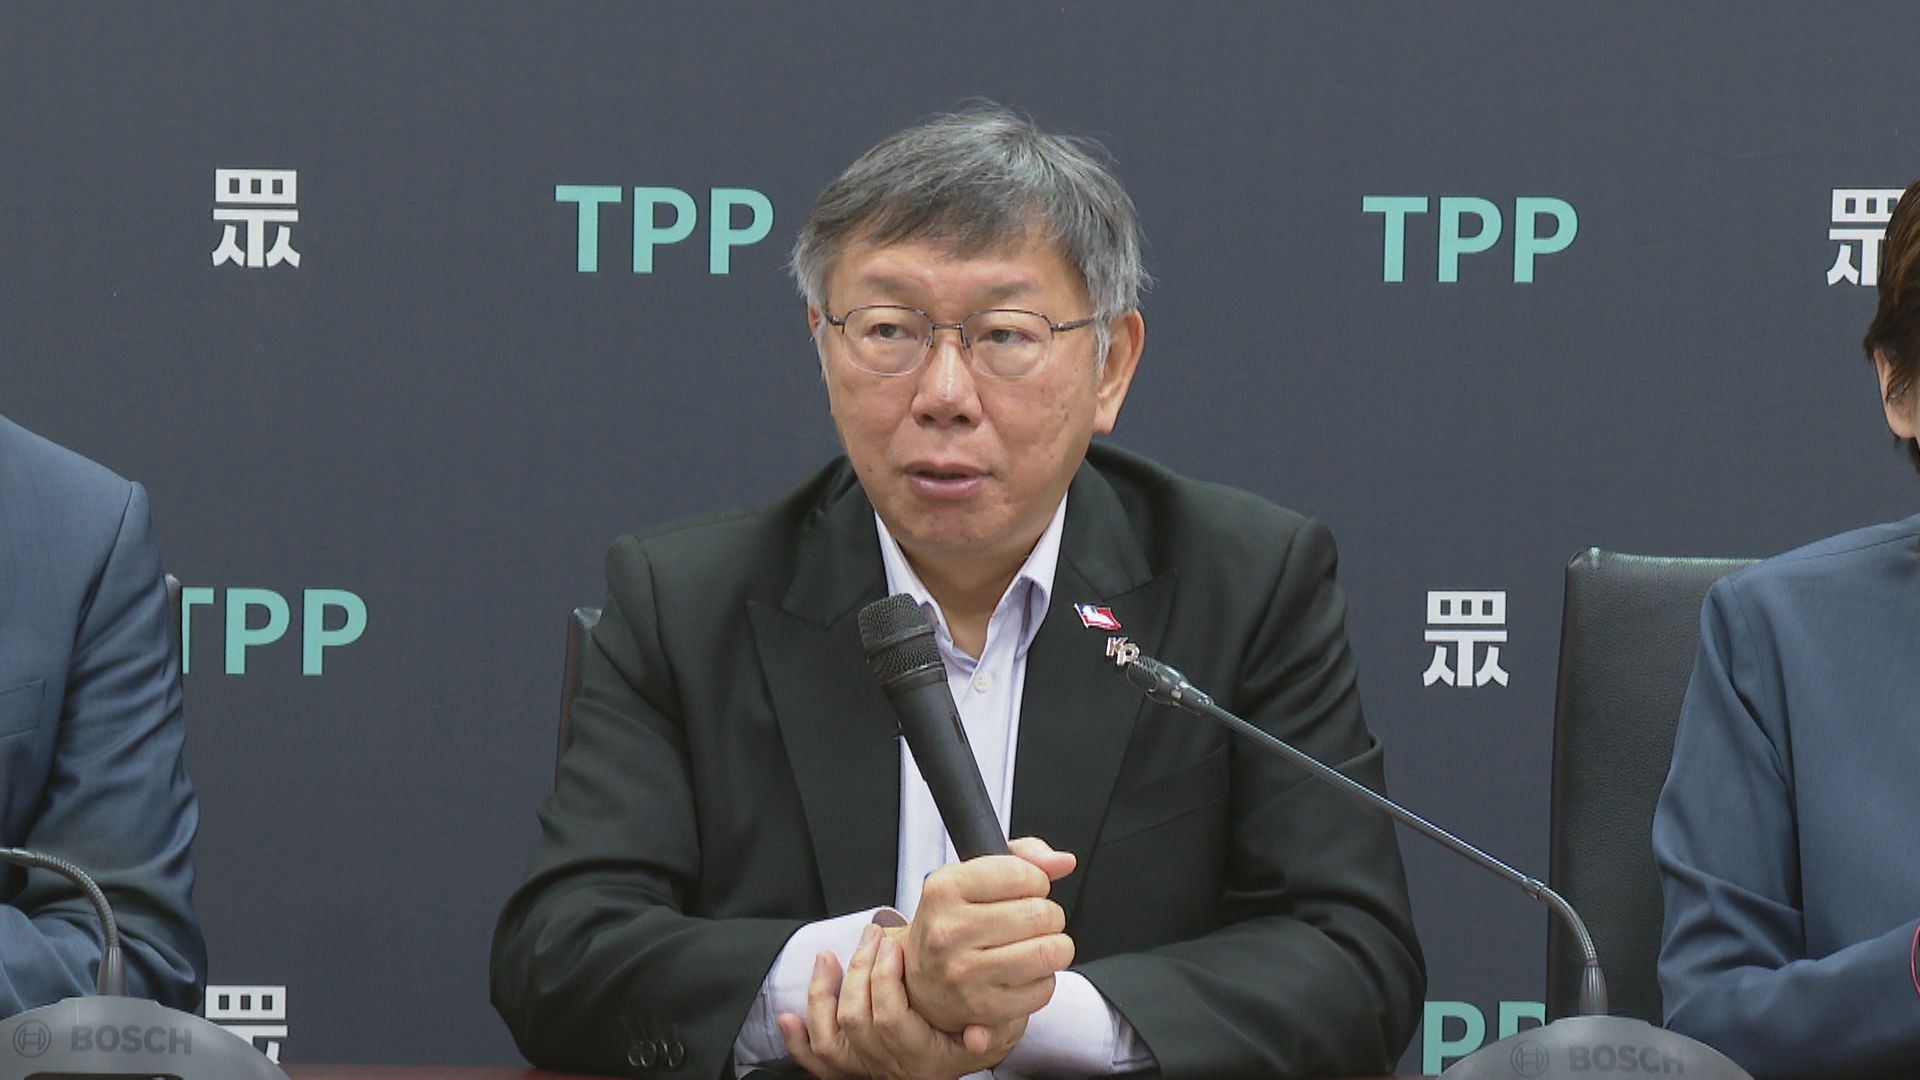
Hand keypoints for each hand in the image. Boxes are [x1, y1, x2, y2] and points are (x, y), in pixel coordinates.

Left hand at [779, 925, 1023, 1079]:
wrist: (956, 1060)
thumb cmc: (976, 1040)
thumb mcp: (1000, 1034)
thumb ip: (994, 1029)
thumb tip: (981, 1033)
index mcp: (923, 1057)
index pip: (889, 1018)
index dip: (884, 979)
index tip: (893, 946)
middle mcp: (890, 1066)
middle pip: (856, 1019)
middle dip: (859, 970)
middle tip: (872, 936)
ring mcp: (867, 1068)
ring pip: (831, 1039)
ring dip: (822, 994)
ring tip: (828, 958)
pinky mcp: (851, 1069)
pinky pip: (816, 1062)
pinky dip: (798, 1041)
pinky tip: (788, 1019)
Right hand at [898, 836, 1076, 1033]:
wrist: (917, 979)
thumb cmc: (952, 923)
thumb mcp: (972, 876)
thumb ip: (1023, 857)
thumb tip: (1063, 862)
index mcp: (945, 888)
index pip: (1021, 874)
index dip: (1036, 881)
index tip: (1026, 890)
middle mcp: (949, 931)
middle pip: (1041, 914)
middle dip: (1048, 916)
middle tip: (1031, 922)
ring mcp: (964, 973)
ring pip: (1048, 952)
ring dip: (1053, 948)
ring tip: (1034, 945)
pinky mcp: (983, 1008)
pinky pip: (1043, 989)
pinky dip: (1043, 980)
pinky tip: (1022, 973)